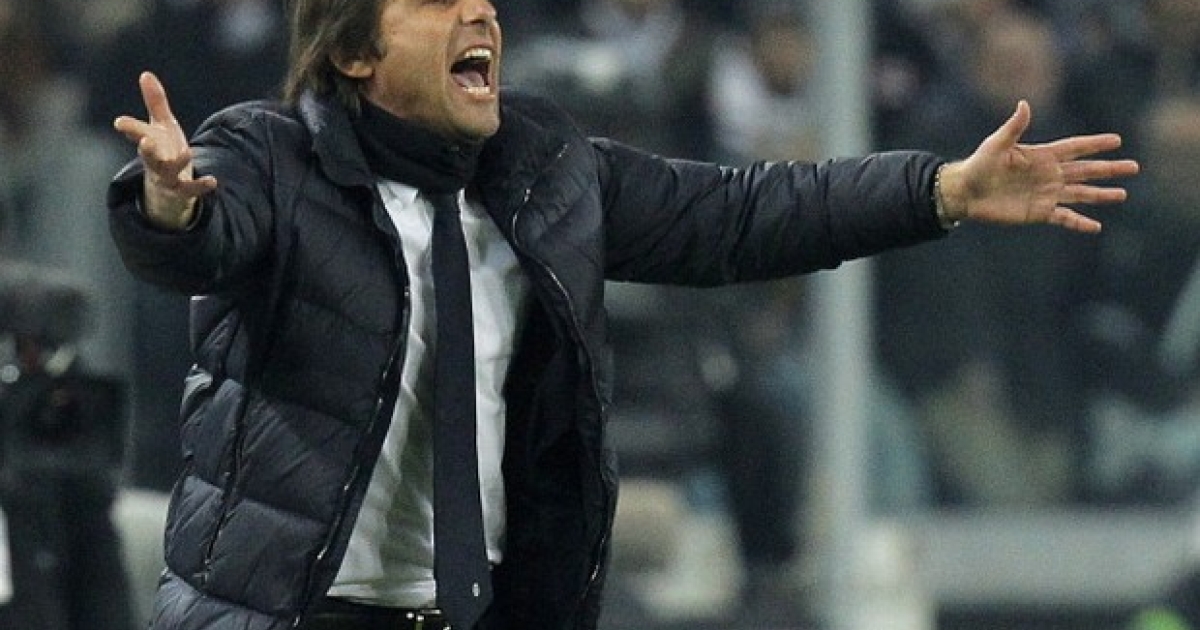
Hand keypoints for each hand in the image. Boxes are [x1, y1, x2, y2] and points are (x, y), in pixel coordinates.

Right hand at [113, 71, 217, 229]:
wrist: (168, 188)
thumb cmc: (163, 151)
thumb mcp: (162, 125)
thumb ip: (155, 102)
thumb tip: (146, 74)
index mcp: (148, 142)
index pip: (136, 133)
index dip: (128, 128)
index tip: (120, 123)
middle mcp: (154, 160)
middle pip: (147, 154)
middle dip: (146, 148)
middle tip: (144, 140)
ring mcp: (166, 177)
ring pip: (167, 171)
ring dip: (176, 163)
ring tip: (187, 153)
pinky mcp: (181, 190)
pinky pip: (191, 189)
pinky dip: (200, 185)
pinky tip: (213, 181)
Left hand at [937, 100, 1139, 232]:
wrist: (965, 192)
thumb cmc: (978, 165)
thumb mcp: (996, 144)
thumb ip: (1014, 127)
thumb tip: (1025, 104)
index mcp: (1042, 156)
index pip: (1075, 148)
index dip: (1095, 144)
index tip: (1117, 140)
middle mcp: (1048, 175)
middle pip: (1086, 171)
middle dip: (1109, 169)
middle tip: (1134, 167)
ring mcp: (1045, 194)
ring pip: (1080, 194)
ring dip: (1101, 195)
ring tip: (1123, 195)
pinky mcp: (1038, 212)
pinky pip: (1064, 218)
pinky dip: (1079, 222)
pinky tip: (1096, 226)